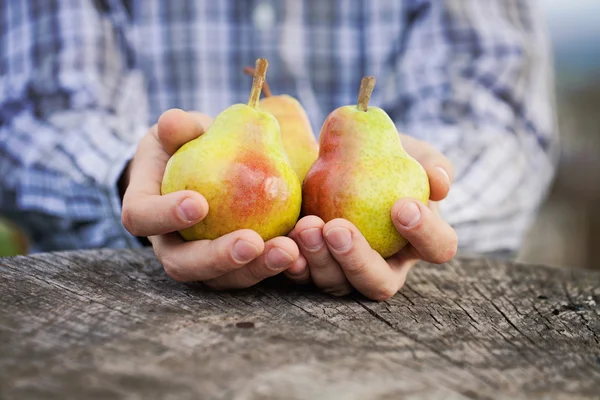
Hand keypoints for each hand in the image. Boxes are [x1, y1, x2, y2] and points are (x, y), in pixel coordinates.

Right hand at [121, 109, 303, 288]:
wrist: (211, 166)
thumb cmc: (190, 145)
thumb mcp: (181, 130)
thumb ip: (179, 128)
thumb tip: (173, 121)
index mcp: (146, 209)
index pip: (142, 217)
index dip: (165, 215)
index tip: (199, 203)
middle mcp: (170, 244)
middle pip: (183, 265)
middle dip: (218, 258)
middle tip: (252, 243)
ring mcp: (202, 261)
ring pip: (222, 279)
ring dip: (256, 269)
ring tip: (288, 251)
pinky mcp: (234, 266)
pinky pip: (253, 272)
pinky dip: (277, 267)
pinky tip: (303, 253)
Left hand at [285, 134, 457, 300]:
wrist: (332, 158)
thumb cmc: (379, 157)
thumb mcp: (407, 151)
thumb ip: (429, 161)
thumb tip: (441, 183)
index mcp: (419, 241)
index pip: (437, 247)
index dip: (425, 233)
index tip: (400, 205)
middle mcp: (386, 266)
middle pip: (380, 283)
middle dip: (358, 260)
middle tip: (338, 229)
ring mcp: (347, 273)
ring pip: (339, 285)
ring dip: (321, 260)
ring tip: (307, 227)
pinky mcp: (314, 269)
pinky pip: (305, 277)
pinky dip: (295, 265)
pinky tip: (287, 245)